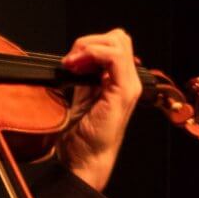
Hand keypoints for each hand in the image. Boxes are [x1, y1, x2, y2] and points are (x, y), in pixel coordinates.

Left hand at [55, 28, 141, 191]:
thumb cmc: (82, 135)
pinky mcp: (123, 92)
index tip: (69, 61)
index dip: (90, 45)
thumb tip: (74, 57)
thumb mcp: (80, 96)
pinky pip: (115, 57)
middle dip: (90, 42)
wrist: (84, 159)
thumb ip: (83, 76)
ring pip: (118, 42)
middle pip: (118, 38)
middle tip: (71, 61)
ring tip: (73, 64)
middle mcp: (128, 81)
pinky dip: (94, 54)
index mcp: (118, 81)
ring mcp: (128, 86)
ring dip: (90, 47)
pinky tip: (78, 66)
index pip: (113, 44)